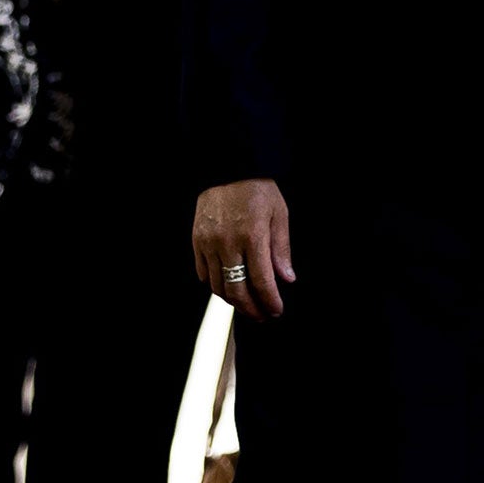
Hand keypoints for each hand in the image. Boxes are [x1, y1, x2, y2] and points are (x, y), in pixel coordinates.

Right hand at [192, 178, 293, 322]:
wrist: (228, 166)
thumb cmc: (257, 188)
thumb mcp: (279, 213)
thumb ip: (281, 248)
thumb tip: (286, 278)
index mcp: (253, 235)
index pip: (262, 281)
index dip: (270, 301)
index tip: (277, 310)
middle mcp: (228, 242)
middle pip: (237, 291)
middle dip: (251, 309)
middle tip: (262, 316)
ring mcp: (209, 242)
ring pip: (218, 286)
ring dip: (233, 301)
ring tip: (246, 304)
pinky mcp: (196, 240)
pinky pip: (202, 273)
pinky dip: (214, 285)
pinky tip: (227, 286)